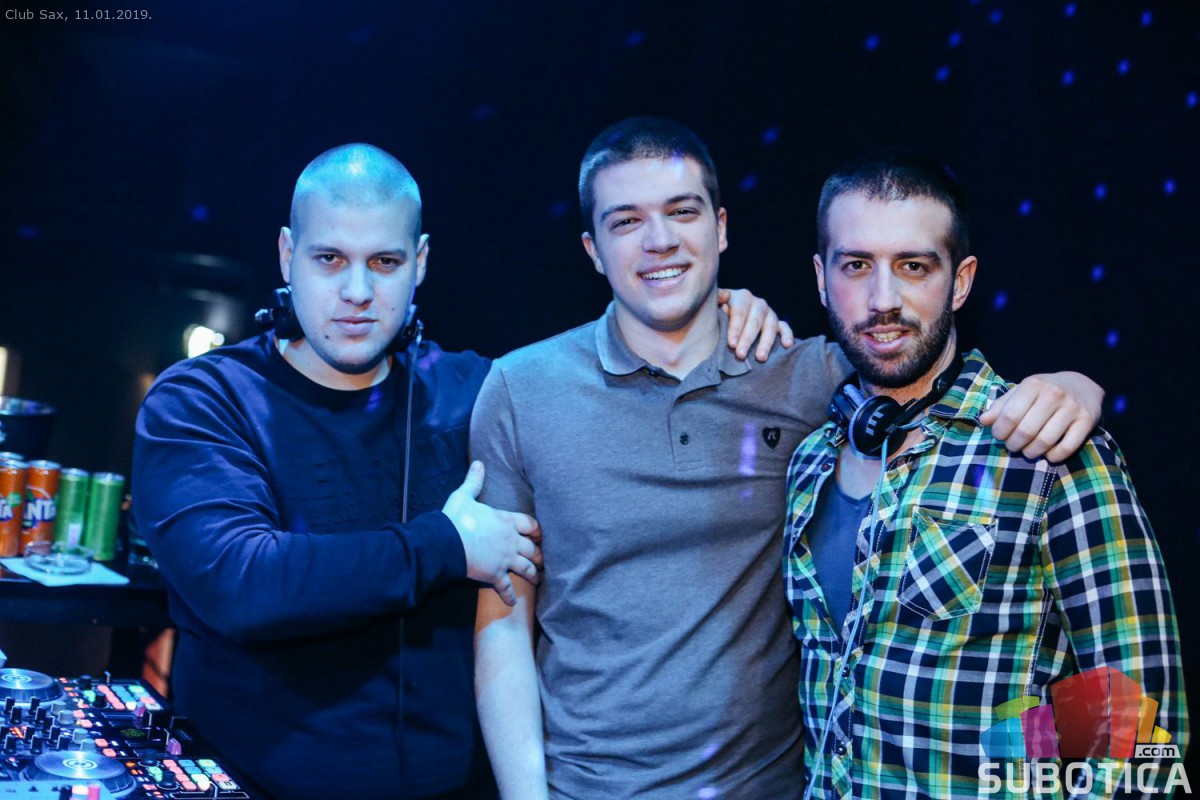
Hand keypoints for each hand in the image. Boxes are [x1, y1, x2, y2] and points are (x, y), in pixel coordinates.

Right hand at [443, 461, 542, 605]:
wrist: (446, 543)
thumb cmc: (456, 518)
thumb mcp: (464, 496)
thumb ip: (474, 481)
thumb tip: (479, 463)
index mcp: (506, 521)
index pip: (530, 524)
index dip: (537, 530)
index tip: (541, 535)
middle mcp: (510, 541)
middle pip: (532, 549)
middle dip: (538, 555)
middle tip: (542, 560)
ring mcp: (504, 560)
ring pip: (525, 569)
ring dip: (532, 575)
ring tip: (537, 580)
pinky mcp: (494, 575)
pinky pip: (506, 588)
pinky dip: (509, 597)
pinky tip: (513, 603)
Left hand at [717, 288, 793, 361]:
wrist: (729, 313)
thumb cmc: (719, 313)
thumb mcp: (715, 304)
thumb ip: (716, 300)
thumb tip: (724, 298)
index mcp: (742, 297)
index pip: (740, 312)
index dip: (735, 328)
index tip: (731, 344)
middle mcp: (758, 304)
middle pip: (754, 321)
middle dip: (747, 339)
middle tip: (740, 355)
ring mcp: (770, 313)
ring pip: (770, 326)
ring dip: (766, 343)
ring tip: (760, 358)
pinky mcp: (778, 323)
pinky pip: (785, 328)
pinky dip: (787, 335)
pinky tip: (787, 346)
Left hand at [980, 371, 1102, 461]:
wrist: (1082, 385)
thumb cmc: (1044, 391)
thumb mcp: (1021, 391)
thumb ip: (1001, 406)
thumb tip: (984, 421)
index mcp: (1034, 384)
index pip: (1010, 415)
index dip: (1000, 431)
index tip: (999, 436)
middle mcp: (1054, 394)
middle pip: (1026, 431)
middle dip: (1014, 444)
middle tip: (1012, 445)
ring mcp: (1073, 408)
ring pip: (1045, 441)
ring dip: (1030, 452)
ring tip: (1026, 451)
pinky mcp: (1087, 421)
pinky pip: (1066, 448)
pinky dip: (1053, 456)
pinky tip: (1047, 454)